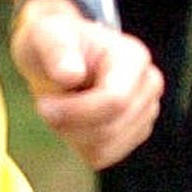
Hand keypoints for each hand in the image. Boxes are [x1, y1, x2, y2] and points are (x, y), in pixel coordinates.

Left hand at [10, 0, 163, 169]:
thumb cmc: (53, 39)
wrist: (58, 53)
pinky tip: (71, 122)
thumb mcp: (44, 34)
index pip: (116, 100)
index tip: (42, 105)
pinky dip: (80, 145)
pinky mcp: (133, 133)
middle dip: (70, 124)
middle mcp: (148, 85)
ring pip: (107, 148)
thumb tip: (72, 75)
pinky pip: (104, 157)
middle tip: (45, 105)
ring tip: (61, 109)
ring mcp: (145, 111)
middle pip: (111, 129)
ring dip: (73, 135)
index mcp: (133, 57)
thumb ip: (57, 49)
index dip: (76, 111)